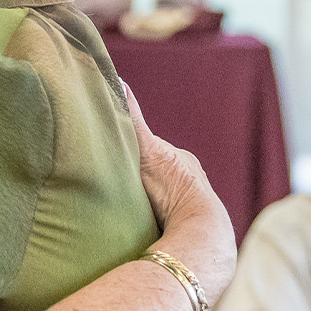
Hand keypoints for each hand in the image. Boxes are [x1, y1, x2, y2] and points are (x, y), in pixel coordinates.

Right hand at [124, 83, 234, 303]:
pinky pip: (167, 220)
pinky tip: (140, 227)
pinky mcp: (189, 229)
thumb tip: (118, 81)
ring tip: (126, 209)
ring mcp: (192, 206)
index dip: (132, 152)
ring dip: (148, 203)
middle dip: (141, 178)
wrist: (196, 229)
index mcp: (183, 160)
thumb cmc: (173, 186)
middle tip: (118, 184)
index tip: (114, 156)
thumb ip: (131, 119)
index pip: (153, 150)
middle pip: (159, 174)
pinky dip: (154, 221)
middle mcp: (191, 181)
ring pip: (164, 199)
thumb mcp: (146, 147)